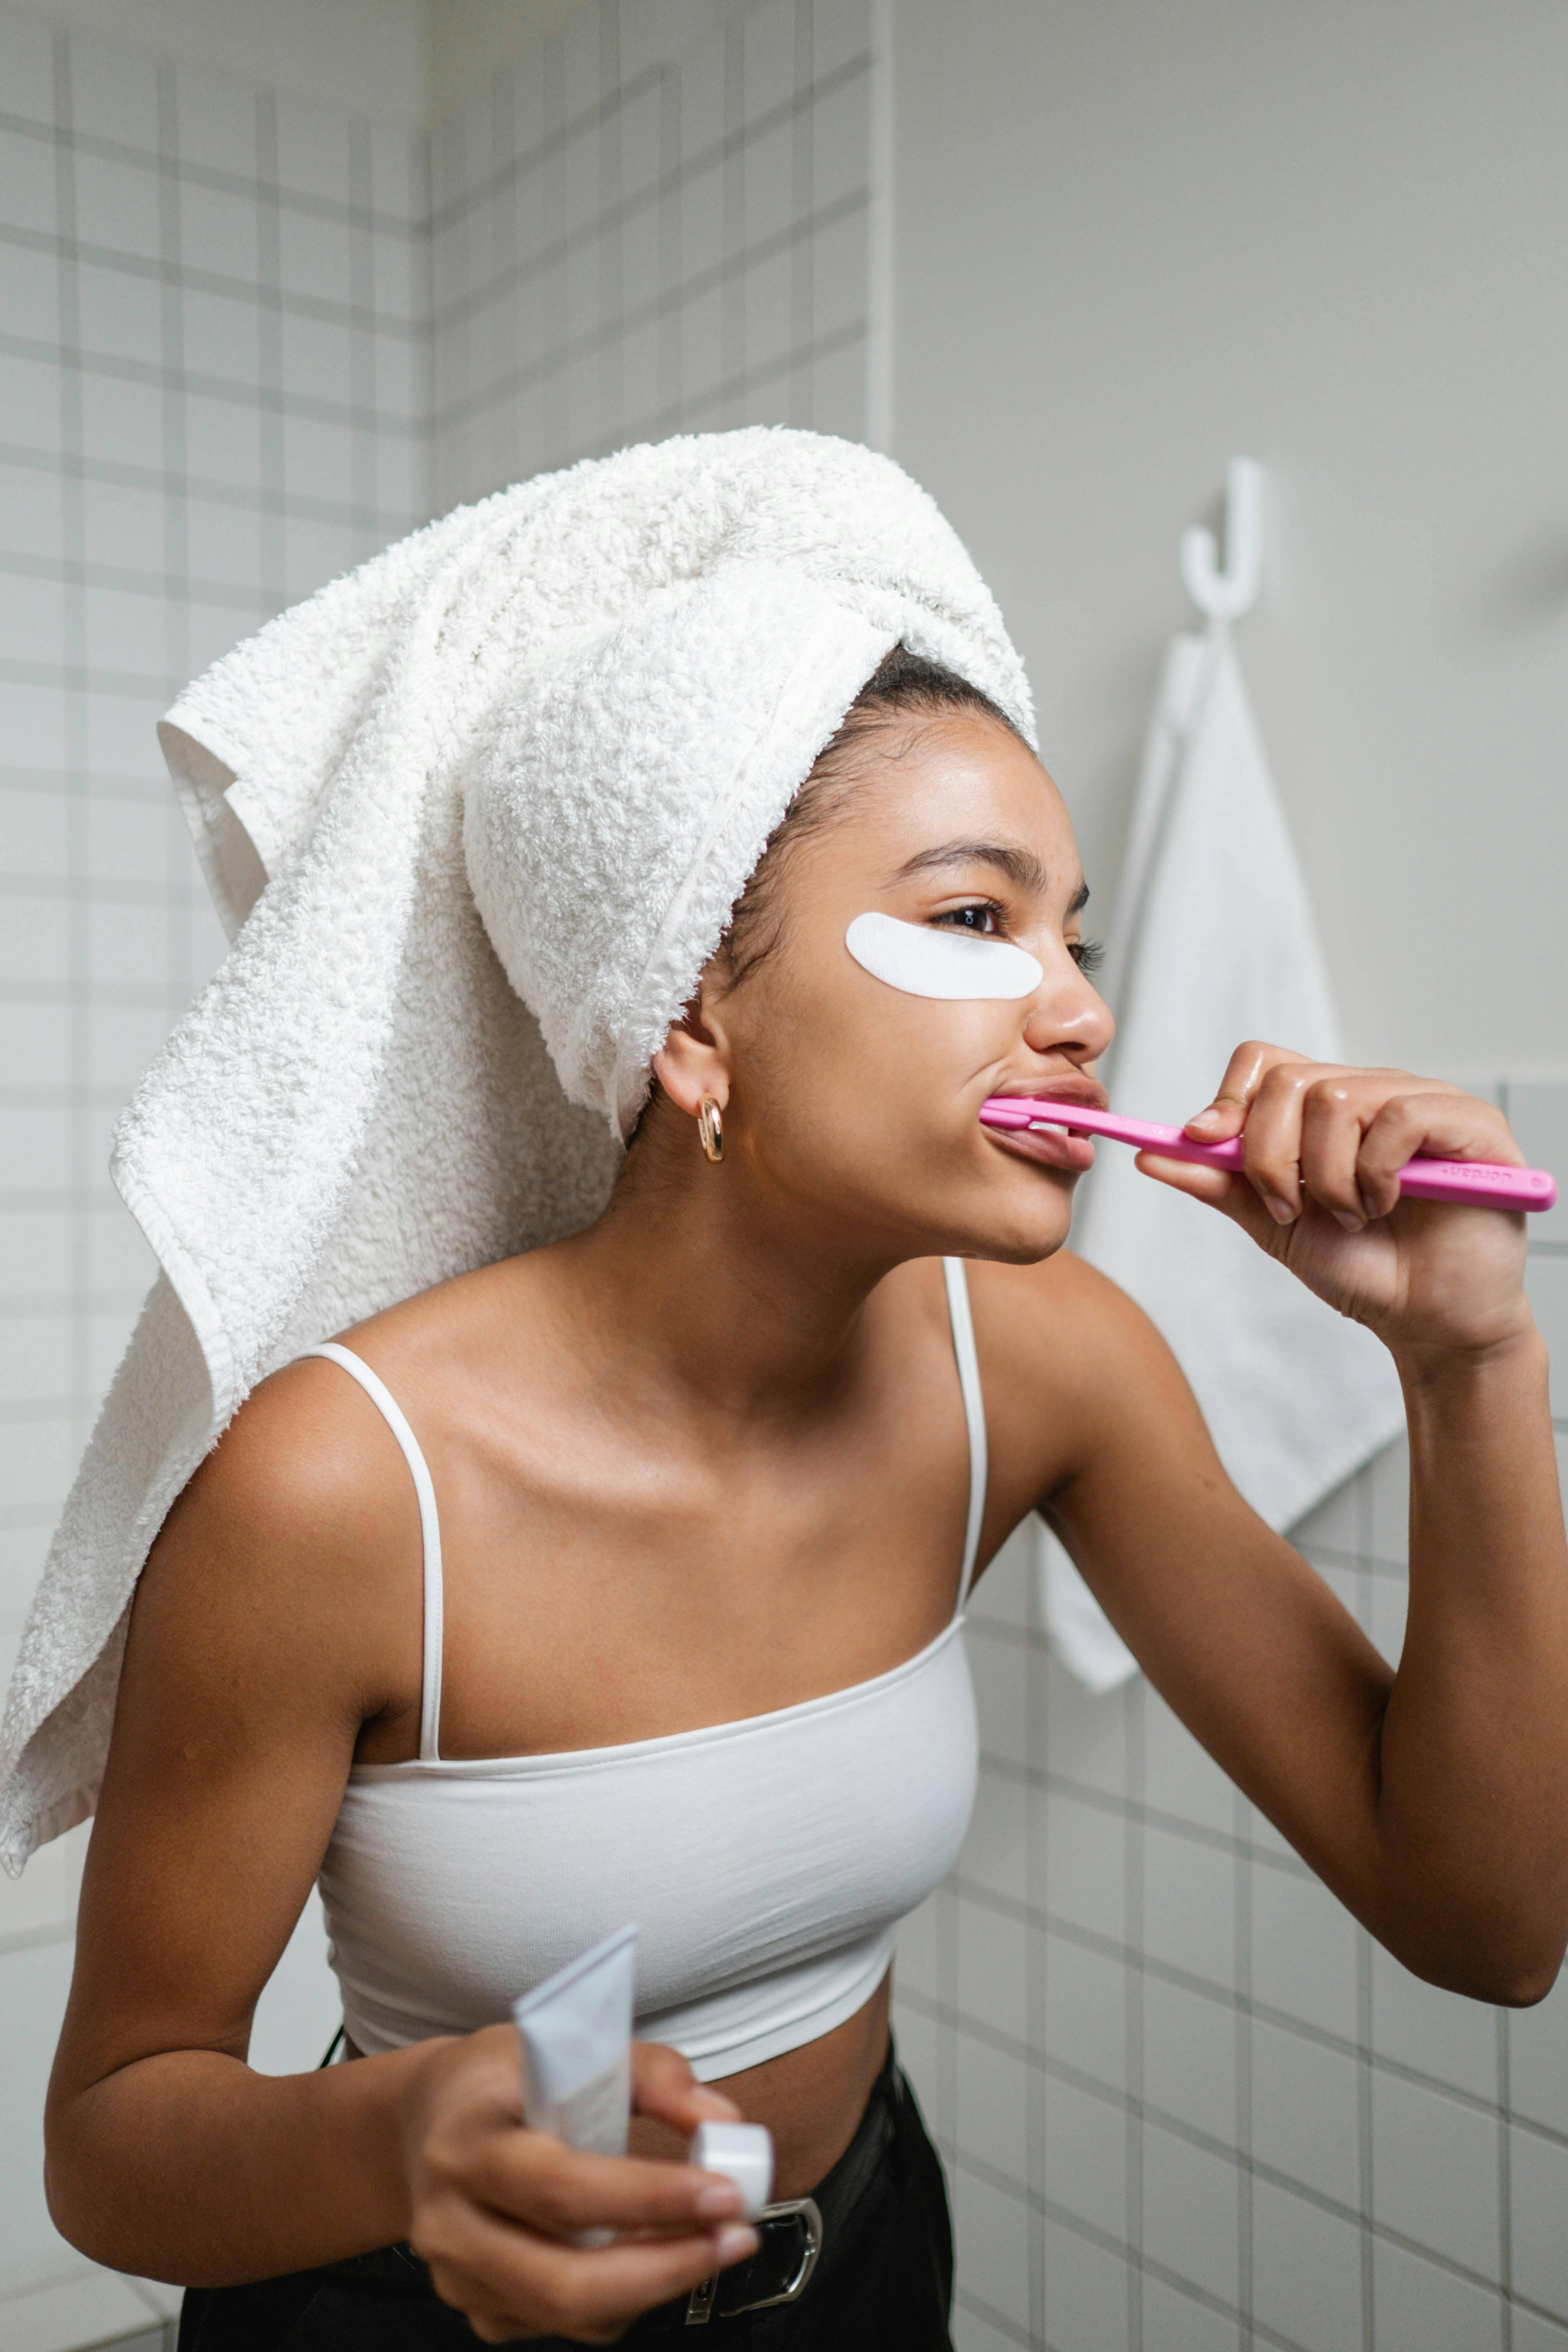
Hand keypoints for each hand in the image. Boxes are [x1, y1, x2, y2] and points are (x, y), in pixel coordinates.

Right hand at [399, 2026, 757, 2343]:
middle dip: (668, 2267)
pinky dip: (621, 2300)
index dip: (651, 2198)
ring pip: (569, 2313)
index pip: (563, 2186)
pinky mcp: (476, 2307)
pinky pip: (562, 2325)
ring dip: (656, 2287)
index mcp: (469, 2141)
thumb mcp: (567, 2048)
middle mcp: (452, 2219)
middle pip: (565, 2278)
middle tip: (735, 2237)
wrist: (427, 2123)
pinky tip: (651, 2256)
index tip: (723, 2191)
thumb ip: (652, 2075)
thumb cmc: (501, 2080)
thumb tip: (721, 2121)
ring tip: (711, 2244)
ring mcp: (459, 2274)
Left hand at [1134, 1041, 1535, 1362]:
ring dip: (1327, 1176)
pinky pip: (1399, 1116)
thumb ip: (1218, 1184)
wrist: (1427, 1321)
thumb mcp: (1273, 1224)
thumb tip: (1149, 1153)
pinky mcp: (1469, 1123)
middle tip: (1291, 1208)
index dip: (1228, 1099)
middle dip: (1270, 1156)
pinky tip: (1387, 1205)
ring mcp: (1424, 1102)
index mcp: (1327, 1108)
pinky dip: (1376, 1173)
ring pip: (1337, 1098)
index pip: (1264, 1062)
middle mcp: (1373, 1091)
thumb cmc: (1362, 1268)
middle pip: (1289, 1081)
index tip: (1204, 1144)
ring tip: (1351, 1216)